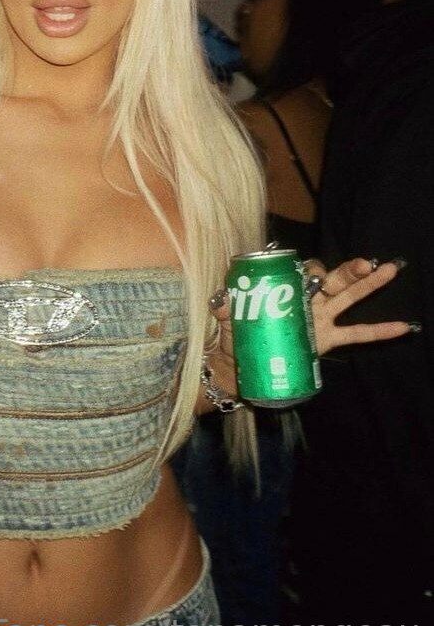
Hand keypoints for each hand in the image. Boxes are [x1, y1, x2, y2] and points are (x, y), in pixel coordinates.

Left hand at [209, 258, 412, 357]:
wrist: (240, 362)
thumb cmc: (236, 332)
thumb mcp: (228, 318)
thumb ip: (225, 307)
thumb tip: (222, 301)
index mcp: (286, 287)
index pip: (304, 271)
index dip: (312, 269)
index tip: (314, 273)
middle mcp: (307, 298)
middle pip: (333, 279)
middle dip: (349, 270)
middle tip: (367, 263)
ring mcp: (320, 317)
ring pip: (348, 298)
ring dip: (368, 285)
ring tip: (389, 270)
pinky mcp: (327, 339)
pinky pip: (356, 333)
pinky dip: (379, 331)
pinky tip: (402, 326)